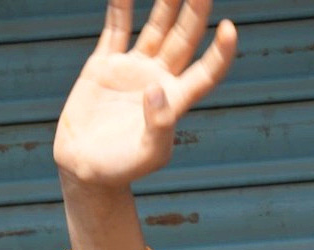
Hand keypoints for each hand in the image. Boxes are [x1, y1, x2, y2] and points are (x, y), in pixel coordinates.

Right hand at [54, 0, 235, 187]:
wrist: (85, 169)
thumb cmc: (122, 168)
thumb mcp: (149, 155)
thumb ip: (159, 125)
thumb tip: (154, 89)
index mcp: (176, 100)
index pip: (207, 71)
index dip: (221, 52)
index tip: (229, 28)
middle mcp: (159, 78)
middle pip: (184, 38)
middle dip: (195, 11)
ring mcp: (133, 68)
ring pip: (156, 27)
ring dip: (166, 2)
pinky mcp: (104, 65)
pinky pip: (116, 29)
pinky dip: (119, 7)